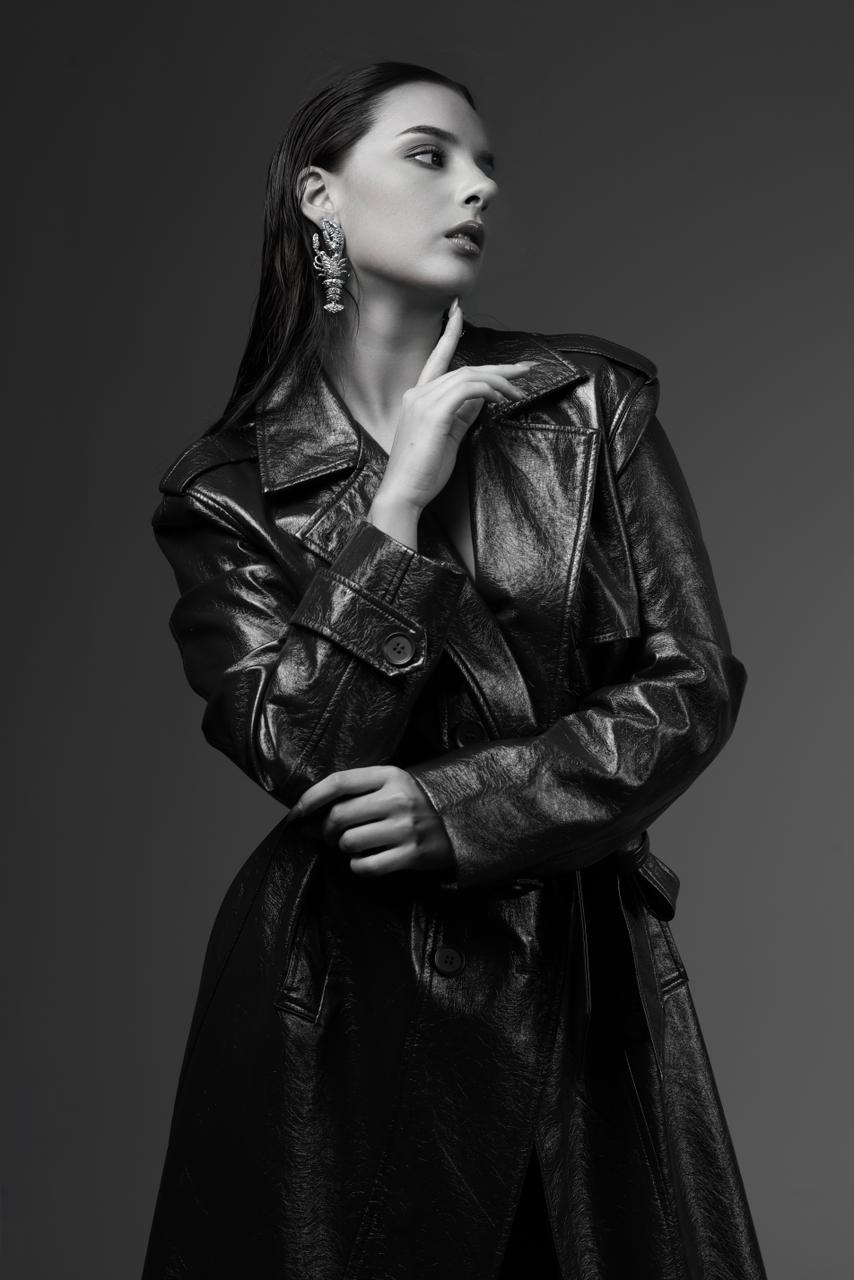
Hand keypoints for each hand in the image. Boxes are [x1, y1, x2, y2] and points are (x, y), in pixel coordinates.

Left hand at [284, 765, 454, 876]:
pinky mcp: (412, 854)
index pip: (339, 782)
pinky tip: (368, 859)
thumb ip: (353, 795)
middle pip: (339, 817)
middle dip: (327, 830)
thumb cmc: (414, 804)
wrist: (460, 823)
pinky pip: (365, 866)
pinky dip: (359, 866)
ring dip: (345, 848)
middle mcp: (398, 799)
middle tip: (332, 835)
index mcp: (390, 775)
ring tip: (357, 845)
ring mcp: (406, 827)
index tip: (295, 812)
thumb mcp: (389, 786)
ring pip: (349, 843)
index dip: (310, 798)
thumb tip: (302, 817)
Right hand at [376, 299, 534, 512]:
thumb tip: (483, 397)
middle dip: (498, 367)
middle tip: (525, 368)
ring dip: (499, 381)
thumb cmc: (423, 470)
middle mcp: (417, 393)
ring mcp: (423, 401)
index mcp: (417, 396)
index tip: (459, 310)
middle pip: (464, 367)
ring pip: (469, 375)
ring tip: (519, 393)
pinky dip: (489, 390)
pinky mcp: (434, 413)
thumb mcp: (448, 436)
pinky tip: (502, 399)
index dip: (449, 332)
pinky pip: (468, 390)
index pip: (437, 357)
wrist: (403, 492)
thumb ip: (462, 413)